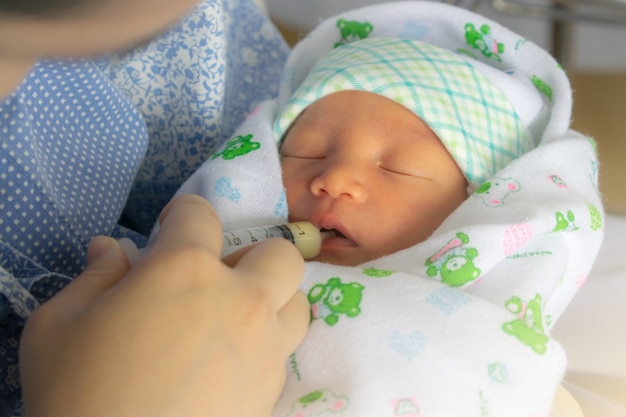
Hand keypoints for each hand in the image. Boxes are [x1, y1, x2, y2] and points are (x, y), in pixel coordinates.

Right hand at [19, 194, 308, 416]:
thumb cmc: (77, 393)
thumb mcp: (59, 326)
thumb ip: (94, 276)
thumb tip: (110, 249)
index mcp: (185, 269)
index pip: (199, 215)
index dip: (181, 217)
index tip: (169, 232)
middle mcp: (240, 299)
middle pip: (279, 254)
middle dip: (251, 257)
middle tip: (215, 281)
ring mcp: (264, 347)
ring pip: (296, 302)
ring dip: (272, 300)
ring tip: (235, 321)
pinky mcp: (273, 390)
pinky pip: (286, 351)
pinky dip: (267, 345)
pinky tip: (233, 364)